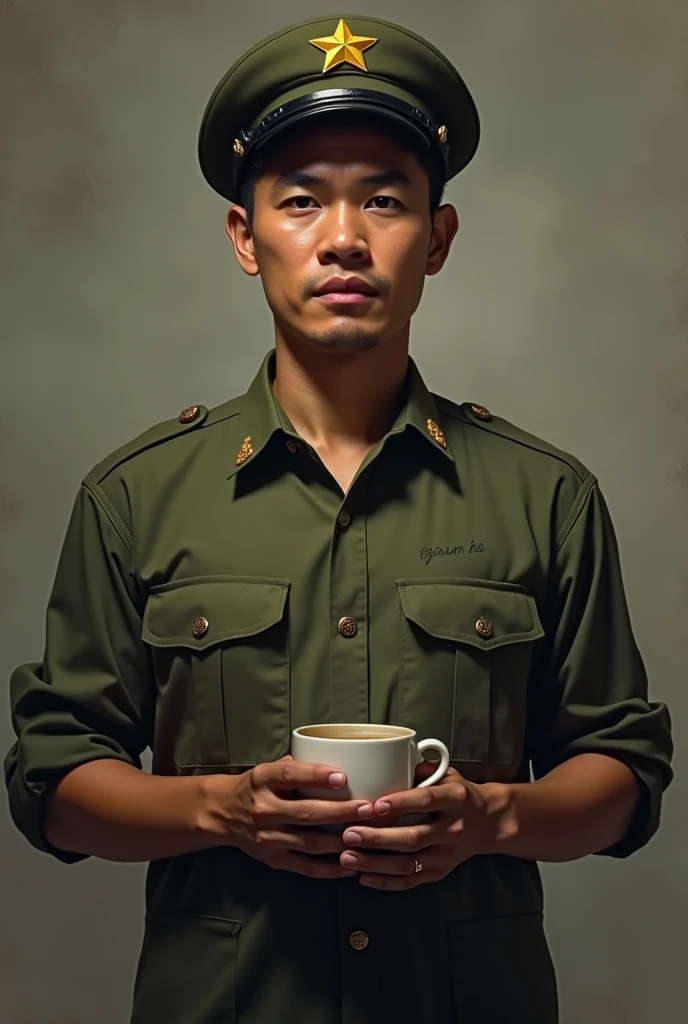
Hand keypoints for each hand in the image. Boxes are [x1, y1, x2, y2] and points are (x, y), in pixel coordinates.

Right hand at [201, 755, 375, 879]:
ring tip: (367, 834)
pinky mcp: (274, 860)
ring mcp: (268, 838)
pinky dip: (331, 867)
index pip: (290, 776)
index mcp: (262, 780)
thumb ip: (297, 766)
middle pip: (306, 813)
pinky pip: (307, 867)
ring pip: (310, 842)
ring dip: (341, 840)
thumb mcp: (268, 768)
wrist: (222, 813)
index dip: (317, 776)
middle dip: (341, 812)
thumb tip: (336, 760)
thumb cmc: (256, 786)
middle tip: (368, 808)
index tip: (342, 776)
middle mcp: (263, 810)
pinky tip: (352, 862)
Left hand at [337, 760, 509, 889]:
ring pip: (409, 863)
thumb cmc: (458, 794)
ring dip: (375, 862)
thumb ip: (420, 768)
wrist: (488, 823)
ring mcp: (447, 854)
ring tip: (347, 857)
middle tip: (348, 833)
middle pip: (413, 837)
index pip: (426, 800)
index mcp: (455, 799)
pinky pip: (411, 881)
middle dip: (378, 838)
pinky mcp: (440, 872)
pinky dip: (386, 882)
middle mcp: (453, 828)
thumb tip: (387, 762)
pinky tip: (364, 876)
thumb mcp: (447, 773)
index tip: (374, 805)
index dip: (400, 804)